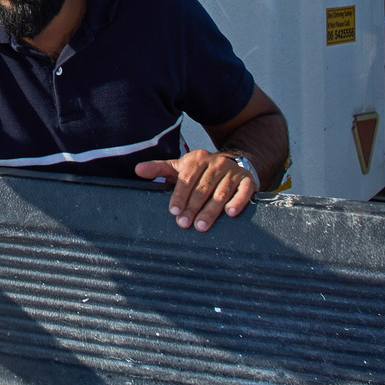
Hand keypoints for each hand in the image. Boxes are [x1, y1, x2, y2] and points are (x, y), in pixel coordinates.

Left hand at [132, 149, 257, 231]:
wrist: (235, 163)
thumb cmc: (201, 171)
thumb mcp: (181, 167)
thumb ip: (159, 168)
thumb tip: (137, 170)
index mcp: (197, 159)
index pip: (186, 179)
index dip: (179, 196)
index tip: (174, 211)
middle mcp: (216, 163)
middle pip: (203, 188)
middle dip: (193, 207)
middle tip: (185, 224)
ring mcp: (232, 172)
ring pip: (221, 192)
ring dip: (211, 210)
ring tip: (202, 226)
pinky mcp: (247, 180)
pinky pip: (243, 192)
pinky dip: (238, 202)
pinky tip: (231, 213)